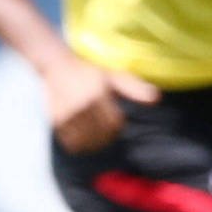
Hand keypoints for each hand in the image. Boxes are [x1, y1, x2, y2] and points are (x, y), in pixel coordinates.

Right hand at [44, 52, 158, 153]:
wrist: (56, 65)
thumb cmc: (88, 71)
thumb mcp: (113, 75)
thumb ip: (134, 88)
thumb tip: (156, 99)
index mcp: (99, 94)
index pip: (113, 123)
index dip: (116, 128)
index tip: (113, 126)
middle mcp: (82, 104)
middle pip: (100, 134)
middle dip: (105, 138)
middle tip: (104, 135)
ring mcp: (67, 113)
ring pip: (85, 140)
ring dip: (92, 144)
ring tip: (94, 141)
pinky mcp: (55, 119)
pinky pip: (70, 141)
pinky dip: (77, 146)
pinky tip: (80, 142)